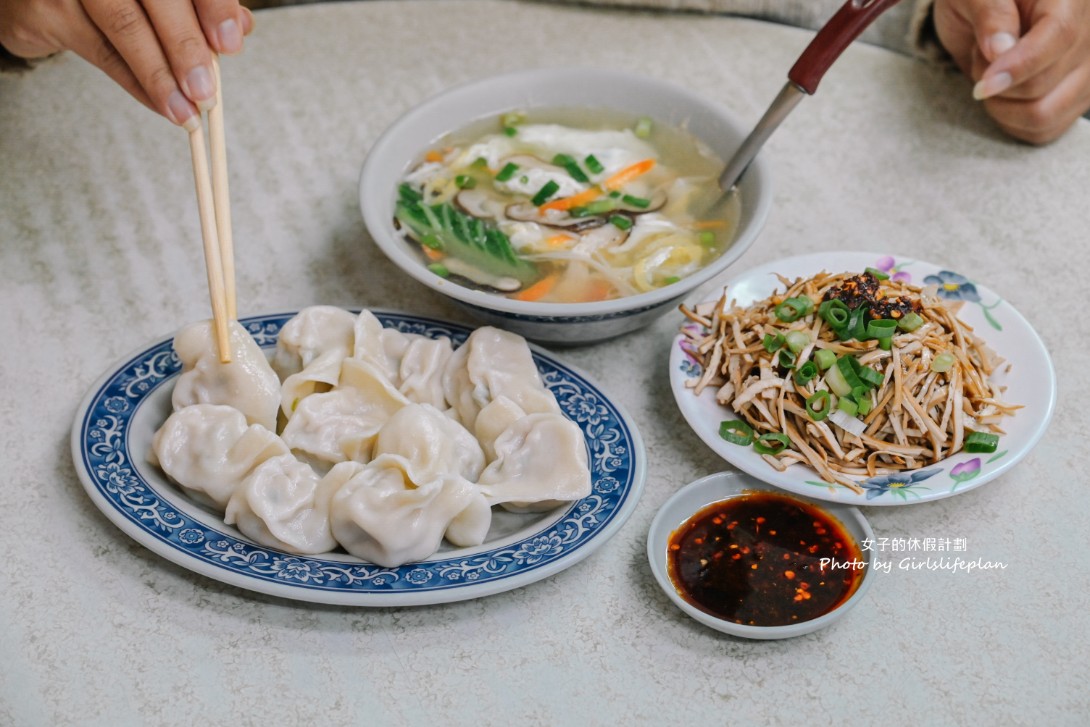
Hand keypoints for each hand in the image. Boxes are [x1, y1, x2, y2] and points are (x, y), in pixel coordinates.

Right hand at [0, 0, 253, 128]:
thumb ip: (201, 6)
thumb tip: (241, 28)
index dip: (214, 6)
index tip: (230, 44)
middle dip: (187, 48)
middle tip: (208, 91)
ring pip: (126, 28)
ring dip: (161, 77)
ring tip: (186, 112)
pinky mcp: (48, 8)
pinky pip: (102, 53)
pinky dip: (137, 84)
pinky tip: (162, 105)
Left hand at [933, 0, 1089, 143]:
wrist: (986, 12)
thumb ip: (990, 15)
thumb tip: (1000, 51)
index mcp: (1071, 0)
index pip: (1060, 37)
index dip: (1019, 66)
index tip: (984, 84)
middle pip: (1043, 85)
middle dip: (995, 82)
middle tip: (981, 55)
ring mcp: (1087, 72)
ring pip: (1042, 116)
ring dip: (1001, 105)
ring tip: (992, 73)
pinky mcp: (1075, 99)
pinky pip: (1041, 131)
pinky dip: (1011, 122)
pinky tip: (1004, 95)